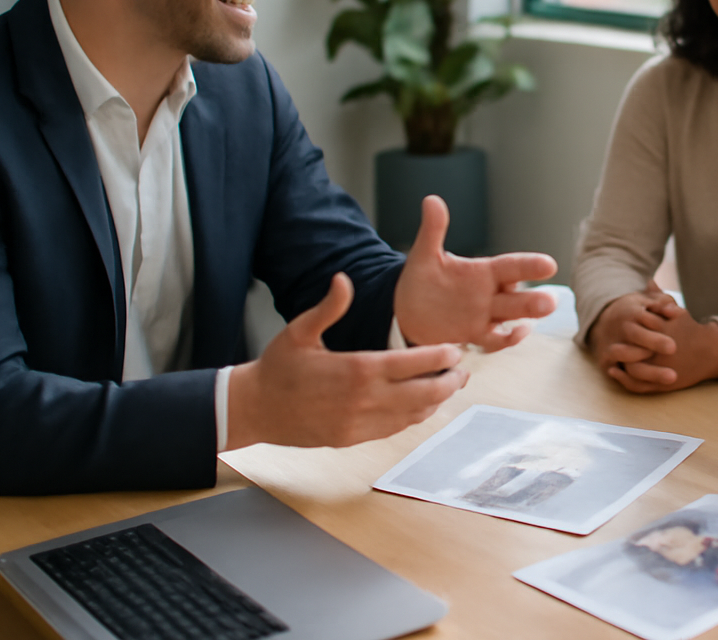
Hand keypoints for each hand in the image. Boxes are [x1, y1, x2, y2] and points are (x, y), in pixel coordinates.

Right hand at [226, 272, 468, 449]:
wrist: (254, 409)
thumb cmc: (277, 366)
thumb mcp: (299, 331)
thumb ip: (328, 307)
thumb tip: (343, 279)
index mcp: (355, 369)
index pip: (411, 364)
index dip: (439, 358)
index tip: (456, 350)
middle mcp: (362, 400)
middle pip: (422, 393)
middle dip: (448, 381)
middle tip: (464, 370)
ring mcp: (359, 423)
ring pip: (412, 414)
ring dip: (436, 401)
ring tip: (451, 386)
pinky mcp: (353, 439)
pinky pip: (394, 429)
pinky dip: (415, 418)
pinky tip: (423, 406)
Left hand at [394, 195, 557, 350]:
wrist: (406, 311)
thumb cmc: (421, 279)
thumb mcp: (425, 254)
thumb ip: (434, 230)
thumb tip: (432, 199)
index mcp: (483, 272)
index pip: (512, 267)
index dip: (529, 266)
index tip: (549, 265)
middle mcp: (490, 293)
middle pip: (518, 296)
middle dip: (535, 300)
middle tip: (551, 302)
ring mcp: (485, 316)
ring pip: (511, 317)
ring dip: (526, 319)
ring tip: (535, 321)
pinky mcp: (475, 335)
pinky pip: (495, 339)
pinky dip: (507, 338)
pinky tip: (516, 334)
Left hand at [592, 283, 717, 393]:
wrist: (710, 351)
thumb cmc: (690, 329)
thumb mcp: (677, 312)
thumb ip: (660, 298)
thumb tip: (649, 281)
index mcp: (666, 332)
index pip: (642, 332)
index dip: (628, 331)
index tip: (618, 327)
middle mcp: (664, 352)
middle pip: (636, 353)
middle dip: (623, 350)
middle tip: (610, 347)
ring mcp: (664, 369)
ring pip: (637, 371)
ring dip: (622, 367)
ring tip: (610, 361)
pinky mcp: (664, 384)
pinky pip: (640, 386)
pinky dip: (626, 381)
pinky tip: (615, 372)